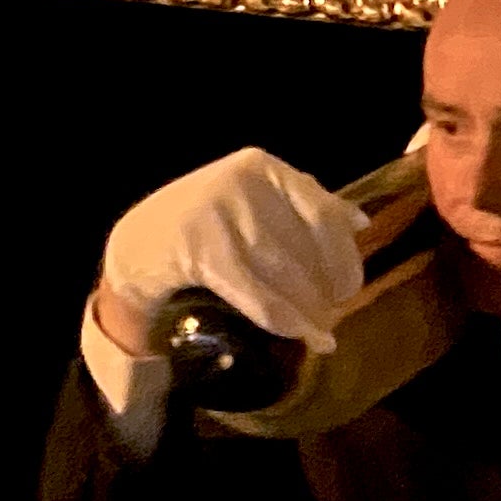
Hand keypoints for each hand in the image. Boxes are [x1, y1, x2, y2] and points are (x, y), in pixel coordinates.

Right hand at [91, 147, 362, 362]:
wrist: (140, 243)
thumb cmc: (208, 222)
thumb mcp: (255, 200)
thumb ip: (305, 204)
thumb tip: (360, 222)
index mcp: (263, 166)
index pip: (324, 214)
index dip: (343, 257)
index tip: (348, 288)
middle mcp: (244, 182)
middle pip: (307, 250)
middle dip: (326, 291)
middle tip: (330, 315)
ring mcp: (220, 214)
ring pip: (287, 277)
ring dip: (309, 312)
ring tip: (318, 331)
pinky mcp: (201, 250)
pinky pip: (260, 297)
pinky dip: (285, 321)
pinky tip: (299, 334)